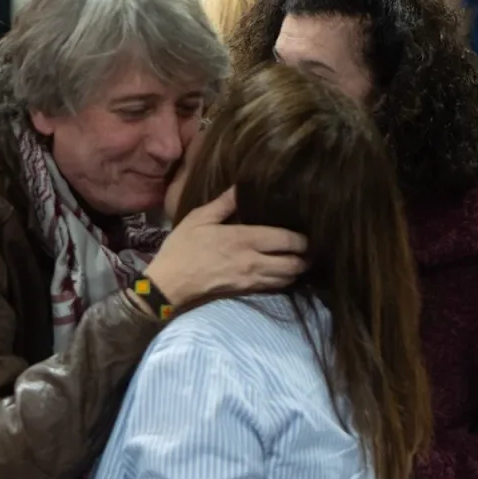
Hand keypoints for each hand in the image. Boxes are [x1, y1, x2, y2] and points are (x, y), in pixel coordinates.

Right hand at [145, 188, 306, 304]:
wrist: (169, 284)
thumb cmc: (182, 248)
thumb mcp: (199, 218)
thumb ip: (224, 203)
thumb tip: (241, 186)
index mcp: (244, 239)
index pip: (286, 240)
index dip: (302, 238)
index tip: (307, 232)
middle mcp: (254, 261)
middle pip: (294, 263)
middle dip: (305, 257)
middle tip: (309, 248)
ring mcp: (251, 280)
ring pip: (287, 278)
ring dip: (297, 270)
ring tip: (299, 260)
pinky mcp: (246, 292)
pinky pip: (274, 288)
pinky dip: (284, 280)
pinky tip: (282, 273)